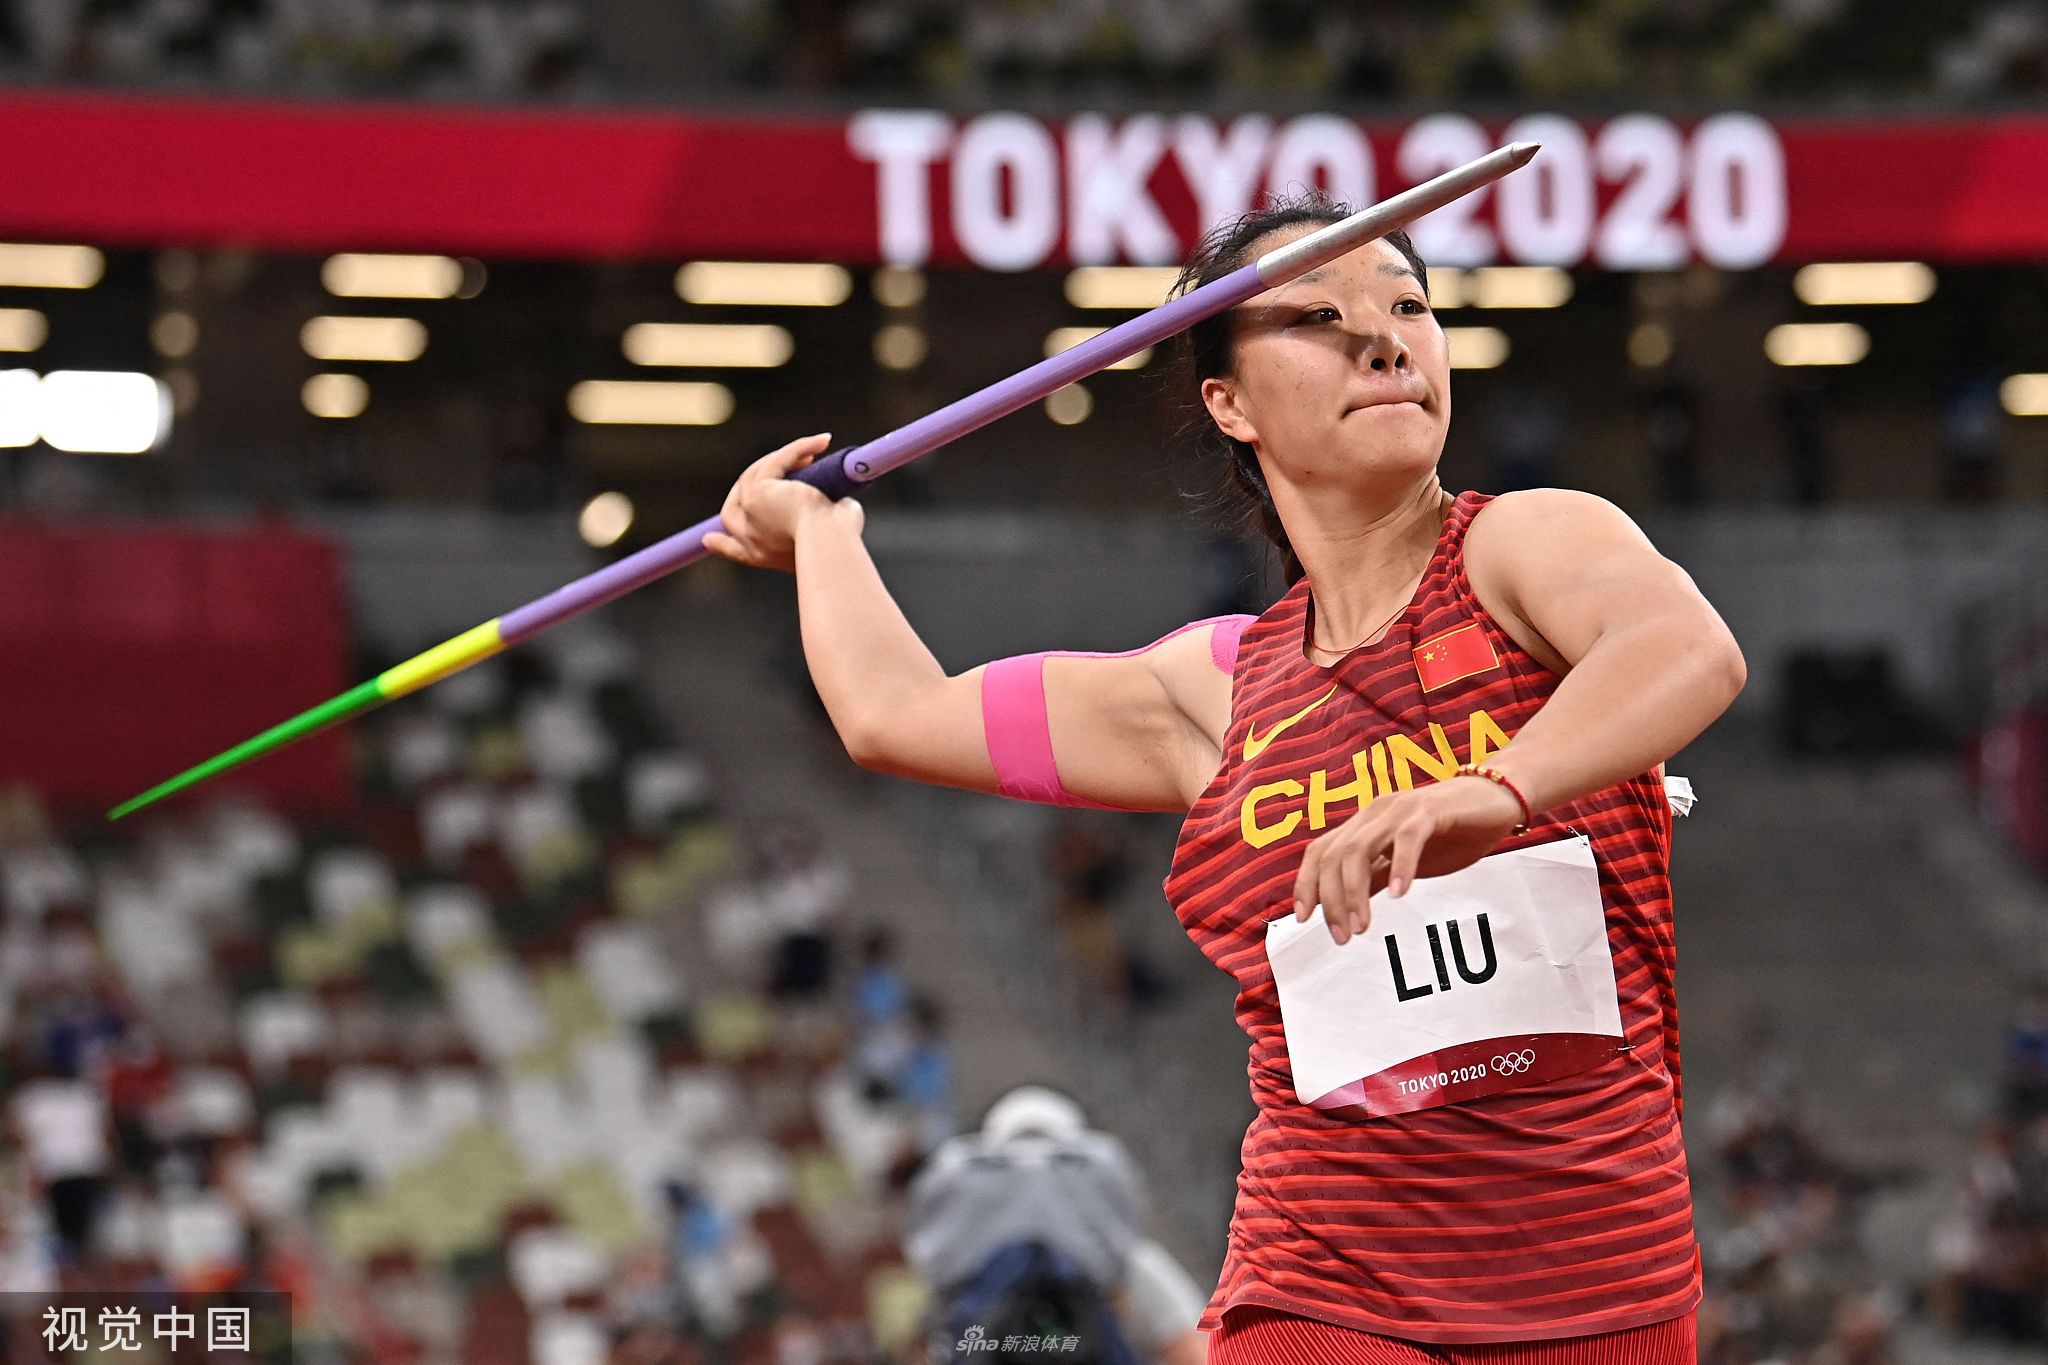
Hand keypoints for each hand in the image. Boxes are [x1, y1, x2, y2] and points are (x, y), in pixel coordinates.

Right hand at [703, 434, 861, 571]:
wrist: (829, 546)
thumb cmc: (838, 547)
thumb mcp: (824, 538)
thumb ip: (823, 522)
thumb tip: (840, 503)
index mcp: (762, 557)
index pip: (734, 549)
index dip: (720, 543)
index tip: (708, 539)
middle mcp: (749, 539)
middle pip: (732, 507)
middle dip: (749, 483)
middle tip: (782, 464)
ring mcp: (749, 513)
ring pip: (756, 475)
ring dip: (782, 460)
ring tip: (812, 454)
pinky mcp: (759, 491)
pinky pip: (777, 460)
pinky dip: (798, 448)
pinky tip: (821, 442)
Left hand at [1291, 775, 1524, 943]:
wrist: (1498, 799)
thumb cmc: (1451, 833)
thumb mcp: (1403, 863)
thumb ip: (1373, 878)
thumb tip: (1344, 906)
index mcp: (1364, 824)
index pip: (1320, 851)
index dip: (1306, 883)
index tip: (1302, 919)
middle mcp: (1375, 812)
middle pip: (1334, 855)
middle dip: (1331, 899)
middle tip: (1342, 936)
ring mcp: (1401, 809)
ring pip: (1361, 849)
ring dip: (1356, 891)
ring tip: (1363, 926)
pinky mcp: (1431, 810)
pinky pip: (1407, 838)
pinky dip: (1399, 867)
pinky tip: (1399, 895)